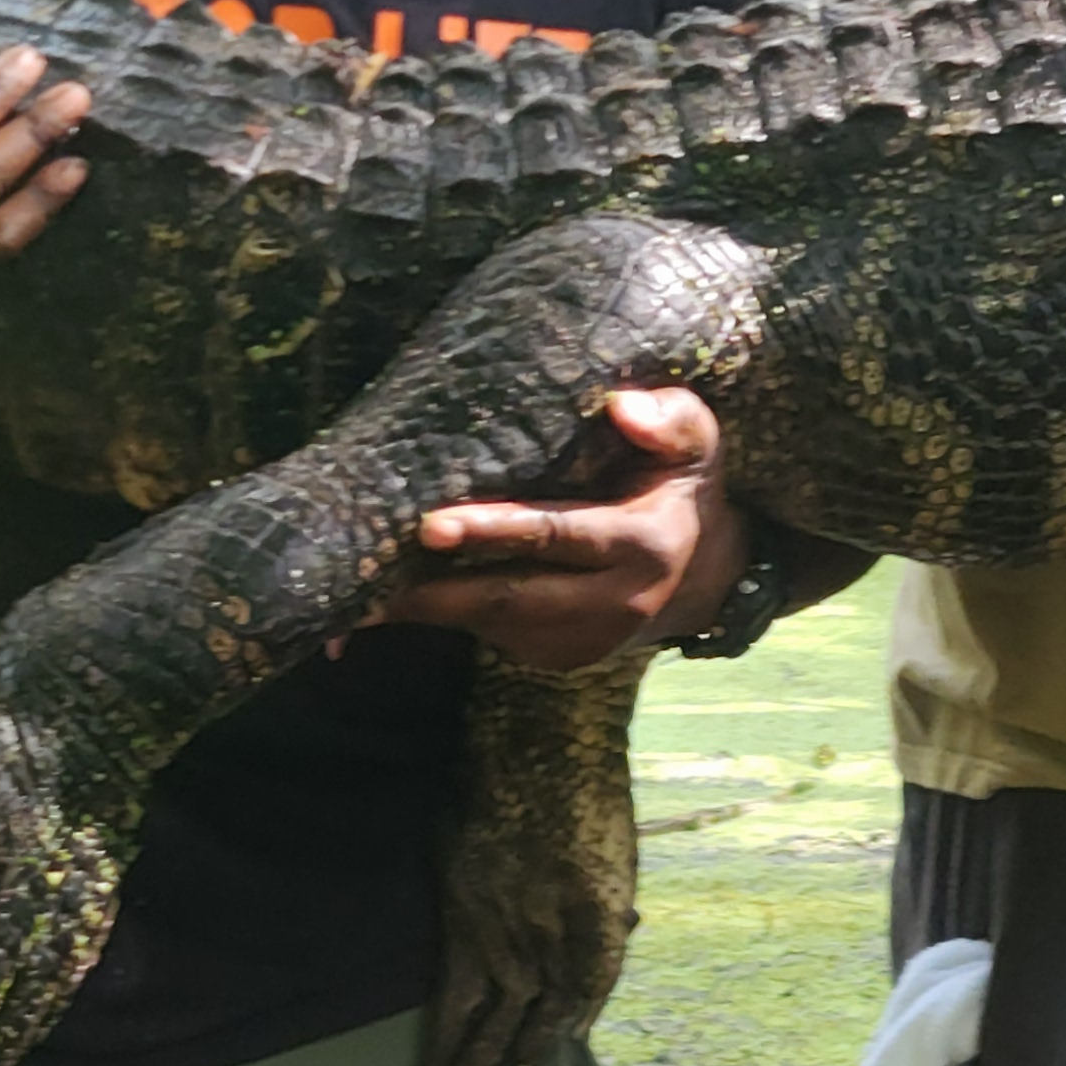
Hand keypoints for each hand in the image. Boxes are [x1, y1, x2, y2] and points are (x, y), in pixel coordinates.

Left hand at [388, 380, 743, 670]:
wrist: (703, 569)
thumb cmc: (679, 479)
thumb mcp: (696, 439)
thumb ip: (669, 419)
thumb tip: (623, 407)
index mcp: (644, 545)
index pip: (558, 536)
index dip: (494, 531)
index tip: (431, 526)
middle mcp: (617, 603)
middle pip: (512, 597)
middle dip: (436, 590)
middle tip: (367, 575)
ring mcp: (587, 640)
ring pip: (495, 624)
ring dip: (429, 608)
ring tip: (362, 585)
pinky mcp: (562, 659)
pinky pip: (493, 637)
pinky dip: (446, 617)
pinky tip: (398, 596)